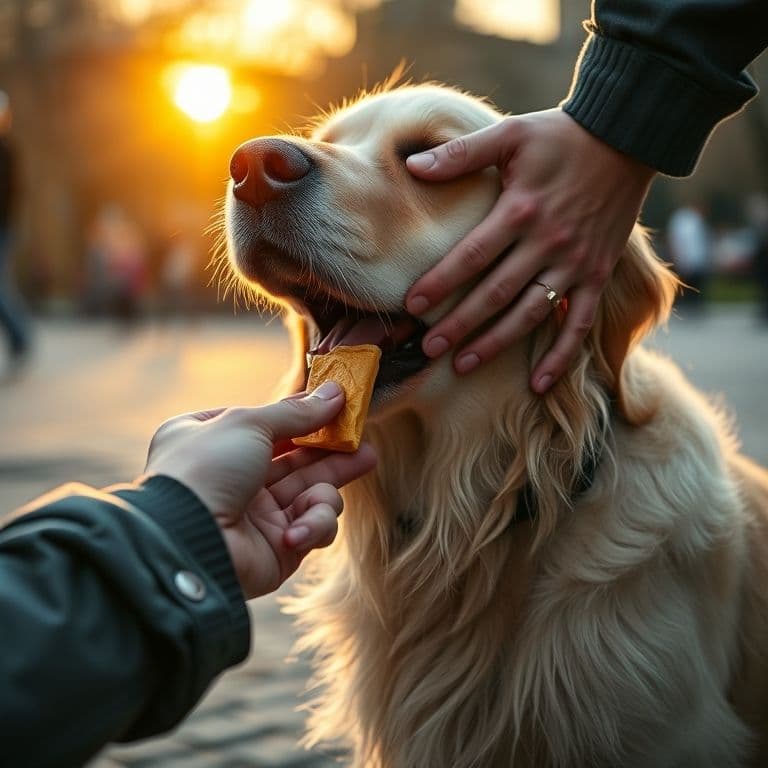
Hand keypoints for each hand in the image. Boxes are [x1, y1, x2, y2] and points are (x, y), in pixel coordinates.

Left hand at [144, 382, 376, 598]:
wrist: (188, 542)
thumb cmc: (207, 470)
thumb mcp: (250, 424)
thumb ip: (297, 412)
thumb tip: (335, 392)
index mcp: (211, 442)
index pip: (267, 426)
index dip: (303, 417)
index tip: (338, 407)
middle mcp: (232, 478)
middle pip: (296, 460)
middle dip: (333, 450)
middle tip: (363, 440)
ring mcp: (255, 515)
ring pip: (311, 494)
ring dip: (334, 483)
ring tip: (362, 464)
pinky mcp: (276, 548)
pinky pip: (311, 529)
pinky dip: (313, 526)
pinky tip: (297, 531)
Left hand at [406, 108, 655, 391]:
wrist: (626, 137)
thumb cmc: (561, 136)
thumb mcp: (510, 134)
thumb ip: (461, 154)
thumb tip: (411, 166)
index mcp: (521, 211)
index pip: (471, 256)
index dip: (440, 283)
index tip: (411, 306)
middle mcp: (548, 243)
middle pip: (495, 294)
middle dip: (458, 324)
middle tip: (427, 349)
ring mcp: (575, 264)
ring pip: (530, 315)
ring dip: (496, 343)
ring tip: (463, 365)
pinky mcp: (597, 275)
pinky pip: (579, 324)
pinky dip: (561, 357)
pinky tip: (539, 384)